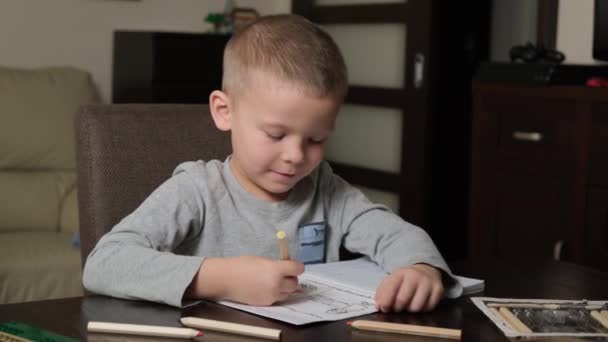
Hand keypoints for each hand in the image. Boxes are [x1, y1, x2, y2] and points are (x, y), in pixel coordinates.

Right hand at [187, 256, 303, 305]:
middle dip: (291, 278)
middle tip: (284, 274)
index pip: (298, 269)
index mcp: (276, 269)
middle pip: (295, 283)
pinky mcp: (266, 303)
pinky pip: (277, 299)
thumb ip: (278, 265)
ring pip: (288, 293)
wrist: (226, 279)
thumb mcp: (263, 260)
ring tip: (273, 281)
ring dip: (285, 287)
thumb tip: (290, 268)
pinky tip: (266, 287)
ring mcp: (271, 295)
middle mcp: (276, 284)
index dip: (297, 267)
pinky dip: (276, 293)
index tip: (295, 266)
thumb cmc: (242, 265)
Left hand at [375, 263, 443, 312]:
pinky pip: (429, 308)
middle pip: (403, 299)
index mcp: (400, 273)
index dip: (386, 301)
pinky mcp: (438, 290)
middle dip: (397, 308)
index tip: (383, 308)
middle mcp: (415, 276)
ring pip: (416, 306)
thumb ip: (382, 292)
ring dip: (410, 310)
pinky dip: (422, 310)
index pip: (391, 288)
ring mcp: (428, 283)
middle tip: (396, 308)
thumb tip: (378, 305)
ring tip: (408, 305)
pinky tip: (419, 303)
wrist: (426, 270)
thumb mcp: (391, 281)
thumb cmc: (405, 279)